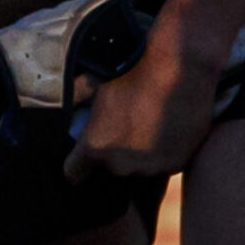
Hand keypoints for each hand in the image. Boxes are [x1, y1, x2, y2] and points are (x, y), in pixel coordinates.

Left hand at [62, 32, 220, 182]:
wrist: (181, 71)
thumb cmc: (133, 74)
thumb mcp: (93, 82)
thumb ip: (74, 98)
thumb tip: (63, 106)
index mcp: (95, 146)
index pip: (74, 172)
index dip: (76, 165)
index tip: (82, 156)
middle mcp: (121, 165)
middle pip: (109, 168)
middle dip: (111, 153)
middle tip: (120, 128)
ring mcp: (150, 168)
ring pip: (137, 168)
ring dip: (137, 154)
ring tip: (145, 126)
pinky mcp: (175, 165)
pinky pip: (161, 165)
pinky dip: (161, 153)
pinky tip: (164, 130)